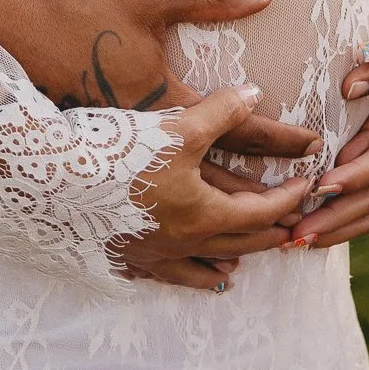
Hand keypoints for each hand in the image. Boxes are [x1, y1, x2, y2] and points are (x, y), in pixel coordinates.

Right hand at [0, 0, 320, 293]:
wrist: (7, 54)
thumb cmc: (78, 22)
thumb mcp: (146, 1)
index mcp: (172, 122)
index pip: (248, 139)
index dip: (288, 143)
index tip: (318, 147)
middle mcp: (156, 174)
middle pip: (237, 204)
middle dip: (282, 203)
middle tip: (316, 201)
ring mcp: (131, 202)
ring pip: (208, 241)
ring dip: (251, 239)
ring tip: (283, 240)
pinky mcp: (106, 215)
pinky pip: (167, 261)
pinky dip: (202, 269)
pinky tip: (219, 276)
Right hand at [113, 86, 314, 291]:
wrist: (62, 182)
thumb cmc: (125, 153)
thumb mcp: (179, 125)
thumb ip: (222, 111)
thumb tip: (255, 93)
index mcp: (204, 213)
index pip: (260, 211)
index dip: (287, 198)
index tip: (306, 187)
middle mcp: (185, 242)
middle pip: (240, 243)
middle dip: (269, 232)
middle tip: (292, 226)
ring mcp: (156, 255)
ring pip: (206, 266)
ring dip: (232, 258)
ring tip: (244, 259)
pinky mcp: (128, 258)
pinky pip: (169, 275)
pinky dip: (191, 275)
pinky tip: (191, 274)